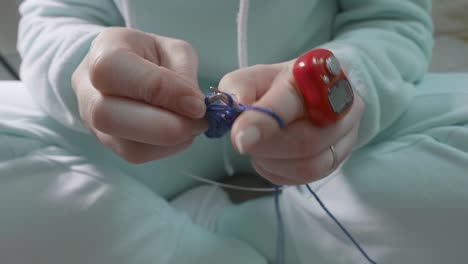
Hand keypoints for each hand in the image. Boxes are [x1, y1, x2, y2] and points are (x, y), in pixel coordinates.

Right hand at [72, 28, 206, 162]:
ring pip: (125, 145)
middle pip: (107, 116)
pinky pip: (136, 155)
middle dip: (163, 127)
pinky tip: (180, 132)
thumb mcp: (174, 50)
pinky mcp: (108, 144)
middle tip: (199, 122)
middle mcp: (87, 88)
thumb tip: (193, 107)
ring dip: (170, 141)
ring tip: (193, 125)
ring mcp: (92, 121)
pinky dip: (166, 148)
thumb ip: (184, 73)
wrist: (127, 72)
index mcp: (102, 51)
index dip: (160, 89)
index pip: (114, 70)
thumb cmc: (152, 57)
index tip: (197, 104)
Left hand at [218, 61, 364, 184]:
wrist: (310, 96)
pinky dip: (278, 171)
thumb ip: (239, 87)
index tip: (239, 139)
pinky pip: (306, 178)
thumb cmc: (278, 86)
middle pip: (305, 141)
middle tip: (242, 141)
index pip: (291, 101)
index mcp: (314, 76)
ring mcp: (345, 135)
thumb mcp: (254, 77)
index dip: (264, 122)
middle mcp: (339, 105)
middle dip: (265, 147)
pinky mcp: (338, 159)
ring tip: (258, 146)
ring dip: (272, 161)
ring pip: (309, 165)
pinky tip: (269, 156)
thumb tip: (237, 106)